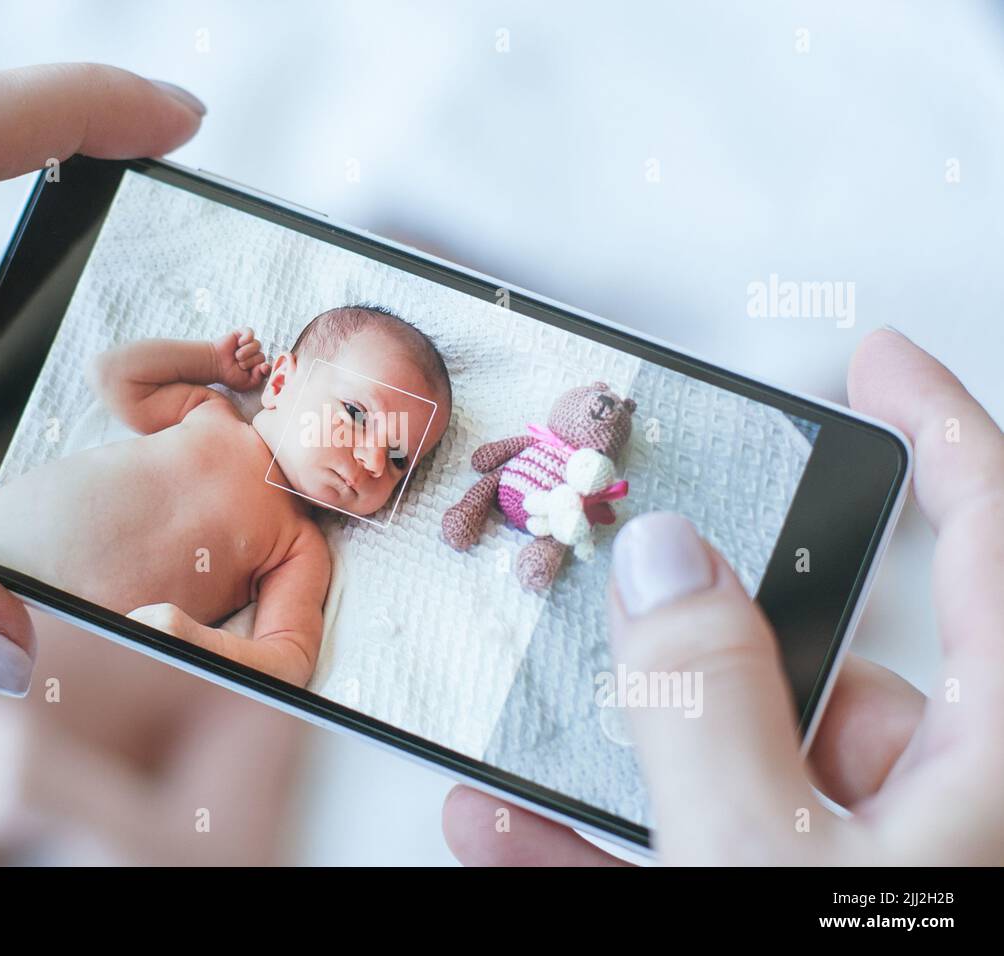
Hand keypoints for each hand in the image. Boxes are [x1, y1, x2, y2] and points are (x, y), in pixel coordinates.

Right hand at [211, 327, 269, 391]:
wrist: (215, 365)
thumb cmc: (229, 375)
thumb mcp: (246, 384)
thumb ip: (259, 379)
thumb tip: (265, 366)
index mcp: (257, 367)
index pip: (268, 365)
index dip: (265, 367)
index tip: (261, 368)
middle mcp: (254, 355)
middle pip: (262, 356)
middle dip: (250, 362)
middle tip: (239, 364)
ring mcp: (249, 344)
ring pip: (257, 345)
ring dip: (246, 352)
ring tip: (236, 356)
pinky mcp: (242, 334)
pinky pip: (250, 333)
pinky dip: (246, 338)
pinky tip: (239, 343)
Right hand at [443, 329, 1003, 864]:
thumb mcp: (757, 857)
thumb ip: (709, 703)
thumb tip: (667, 564)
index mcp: (993, 759)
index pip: (988, 538)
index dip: (938, 428)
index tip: (875, 363)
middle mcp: (953, 805)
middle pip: (827, 670)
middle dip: (706, 650)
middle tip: (624, 629)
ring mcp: (876, 865)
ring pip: (750, 771)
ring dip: (627, 759)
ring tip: (527, 745)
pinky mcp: (802, 907)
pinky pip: (707, 849)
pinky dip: (612, 840)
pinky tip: (516, 825)